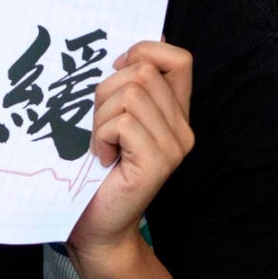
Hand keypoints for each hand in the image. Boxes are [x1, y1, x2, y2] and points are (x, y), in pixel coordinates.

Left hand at [66, 41, 193, 269]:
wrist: (96, 228)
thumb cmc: (95, 174)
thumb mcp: (109, 120)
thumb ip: (123, 89)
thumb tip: (124, 50)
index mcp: (174, 113)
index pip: (178, 58)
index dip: (144, 52)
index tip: (116, 71)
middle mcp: (183, 128)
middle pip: (142, 72)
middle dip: (105, 92)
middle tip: (99, 128)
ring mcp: (174, 146)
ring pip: (129, 95)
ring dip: (100, 118)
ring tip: (101, 146)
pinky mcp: (158, 163)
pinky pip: (122, 123)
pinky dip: (101, 137)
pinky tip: (104, 159)